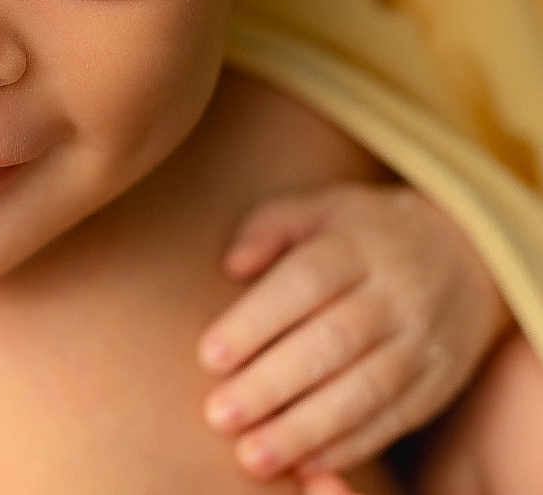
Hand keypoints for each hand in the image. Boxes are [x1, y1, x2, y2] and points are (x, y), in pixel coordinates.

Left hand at [196, 180, 512, 480]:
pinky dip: (349, 447)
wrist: (464, 252)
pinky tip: (305, 466)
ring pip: (364, 391)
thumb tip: (231, 266)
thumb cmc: (361, 232)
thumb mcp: (318, 208)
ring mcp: (421, 343)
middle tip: (219, 416)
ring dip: (305, 429)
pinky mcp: (437, 385)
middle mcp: (394, 295)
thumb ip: (269, 229)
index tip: (209, 356)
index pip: (305, 282)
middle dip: (272, 384)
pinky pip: (393, 420)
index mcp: (357, 247)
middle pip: (331, 343)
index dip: (257, 320)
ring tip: (252, 457)